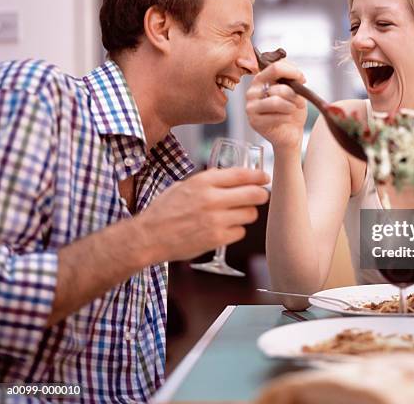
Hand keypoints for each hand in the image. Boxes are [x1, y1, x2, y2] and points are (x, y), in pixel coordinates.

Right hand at [135, 167, 268, 262]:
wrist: (148, 236)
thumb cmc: (164, 210)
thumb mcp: (184, 185)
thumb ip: (208, 180)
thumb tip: (230, 177)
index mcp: (203, 182)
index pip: (242, 175)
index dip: (258, 176)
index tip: (265, 178)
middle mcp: (212, 199)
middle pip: (254, 194)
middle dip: (261, 195)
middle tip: (260, 196)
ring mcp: (216, 220)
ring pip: (250, 214)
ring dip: (247, 214)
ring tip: (236, 215)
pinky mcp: (217, 238)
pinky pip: (240, 232)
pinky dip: (236, 231)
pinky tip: (224, 229)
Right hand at [246, 59, 307, 150]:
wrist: (290, 132)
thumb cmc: (291, 110)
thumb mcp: (294, 89)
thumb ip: (291, 77)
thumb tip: (296, 75)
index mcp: (261, 79)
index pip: (275, 67)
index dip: (293, 72)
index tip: (302, 80)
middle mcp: (252, 91)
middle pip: (278, 87)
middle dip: (295, 95)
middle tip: (300, 102)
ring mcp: (251, 106)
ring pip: (276, 101)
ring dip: (291, 106)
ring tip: (293, 110)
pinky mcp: (254, 121)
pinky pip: (276, 116)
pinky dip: (287, 118)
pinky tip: (287, 119)